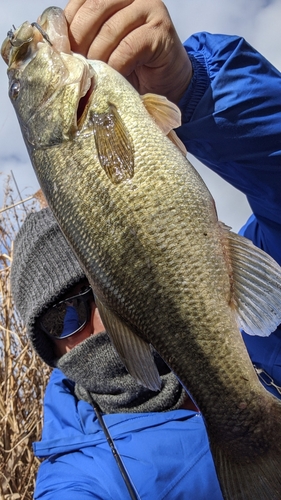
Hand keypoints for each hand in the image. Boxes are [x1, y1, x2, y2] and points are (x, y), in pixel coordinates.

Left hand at [64, 0, 191, 102]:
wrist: (166, 79)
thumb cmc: (132, 64)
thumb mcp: (101, 46)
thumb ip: (82, 38)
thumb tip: (51, 45)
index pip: (81, 0)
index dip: (67, 25)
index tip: (60, 51)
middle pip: (94, 9)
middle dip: (80, 41)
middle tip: (75, 66)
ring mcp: (149, 8)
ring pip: (110, 29)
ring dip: (98, 57)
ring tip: (93, 75)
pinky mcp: (160, 31)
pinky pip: (129, 48)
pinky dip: (116, 66)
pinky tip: (112, 77)